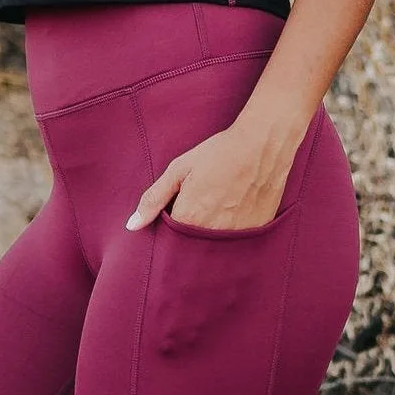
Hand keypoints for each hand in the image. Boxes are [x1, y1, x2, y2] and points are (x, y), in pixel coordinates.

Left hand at [125, 120, 297, 232]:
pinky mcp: (257, 232)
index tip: (176, 217)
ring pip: (215, 249)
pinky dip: (233, 234)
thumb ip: (154, 199)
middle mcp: (212, 232)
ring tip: (219, 207)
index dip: (170, 232)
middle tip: (201, 208)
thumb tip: (132, 225)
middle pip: (193, 248)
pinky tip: (236, 210)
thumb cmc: (219, 153)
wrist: (262, 145)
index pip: (170, 241)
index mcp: (190, 217)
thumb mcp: (179, 169)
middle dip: (190, 237)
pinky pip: (238, 243)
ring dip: (211, 237)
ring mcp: (237, 235)